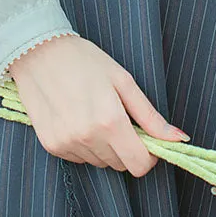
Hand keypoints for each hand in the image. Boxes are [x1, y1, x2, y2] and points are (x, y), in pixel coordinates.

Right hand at [8, 35, 189, 176]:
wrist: (37, 51)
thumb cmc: (84, 60)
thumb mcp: (123, 82)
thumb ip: (150, 116)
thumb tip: (178, 138)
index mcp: (110, 121)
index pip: (139, 165)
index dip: (148, 156)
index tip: (145, 139)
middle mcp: (87, 137)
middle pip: (120, 164)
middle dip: (125, 147)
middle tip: (116, 117)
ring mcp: (66, 143)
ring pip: (99, 162)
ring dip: (103, 146)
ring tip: (93, 114)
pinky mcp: (51, 145)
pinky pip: (79, 157)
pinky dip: (83, 144)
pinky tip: (76, 118)